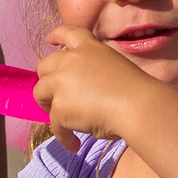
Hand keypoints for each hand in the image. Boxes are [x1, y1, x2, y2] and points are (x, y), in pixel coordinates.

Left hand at [31, 26, 163, 140]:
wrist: (138, 106)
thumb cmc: (136, 91)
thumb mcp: (114, 68)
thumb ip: (94, 72)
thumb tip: (82, 93)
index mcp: (89, 48)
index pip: (68, 33)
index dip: (57, 36)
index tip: (51, 40)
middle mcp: (70, 61)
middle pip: (44, 66)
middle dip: (46, 81)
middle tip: (54, 96)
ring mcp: (61, 83)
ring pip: (40, 93)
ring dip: (48, 106)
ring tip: (60, 120)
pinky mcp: (59, 108)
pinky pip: (55, 125)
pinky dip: (64, 137)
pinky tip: (74, 144)